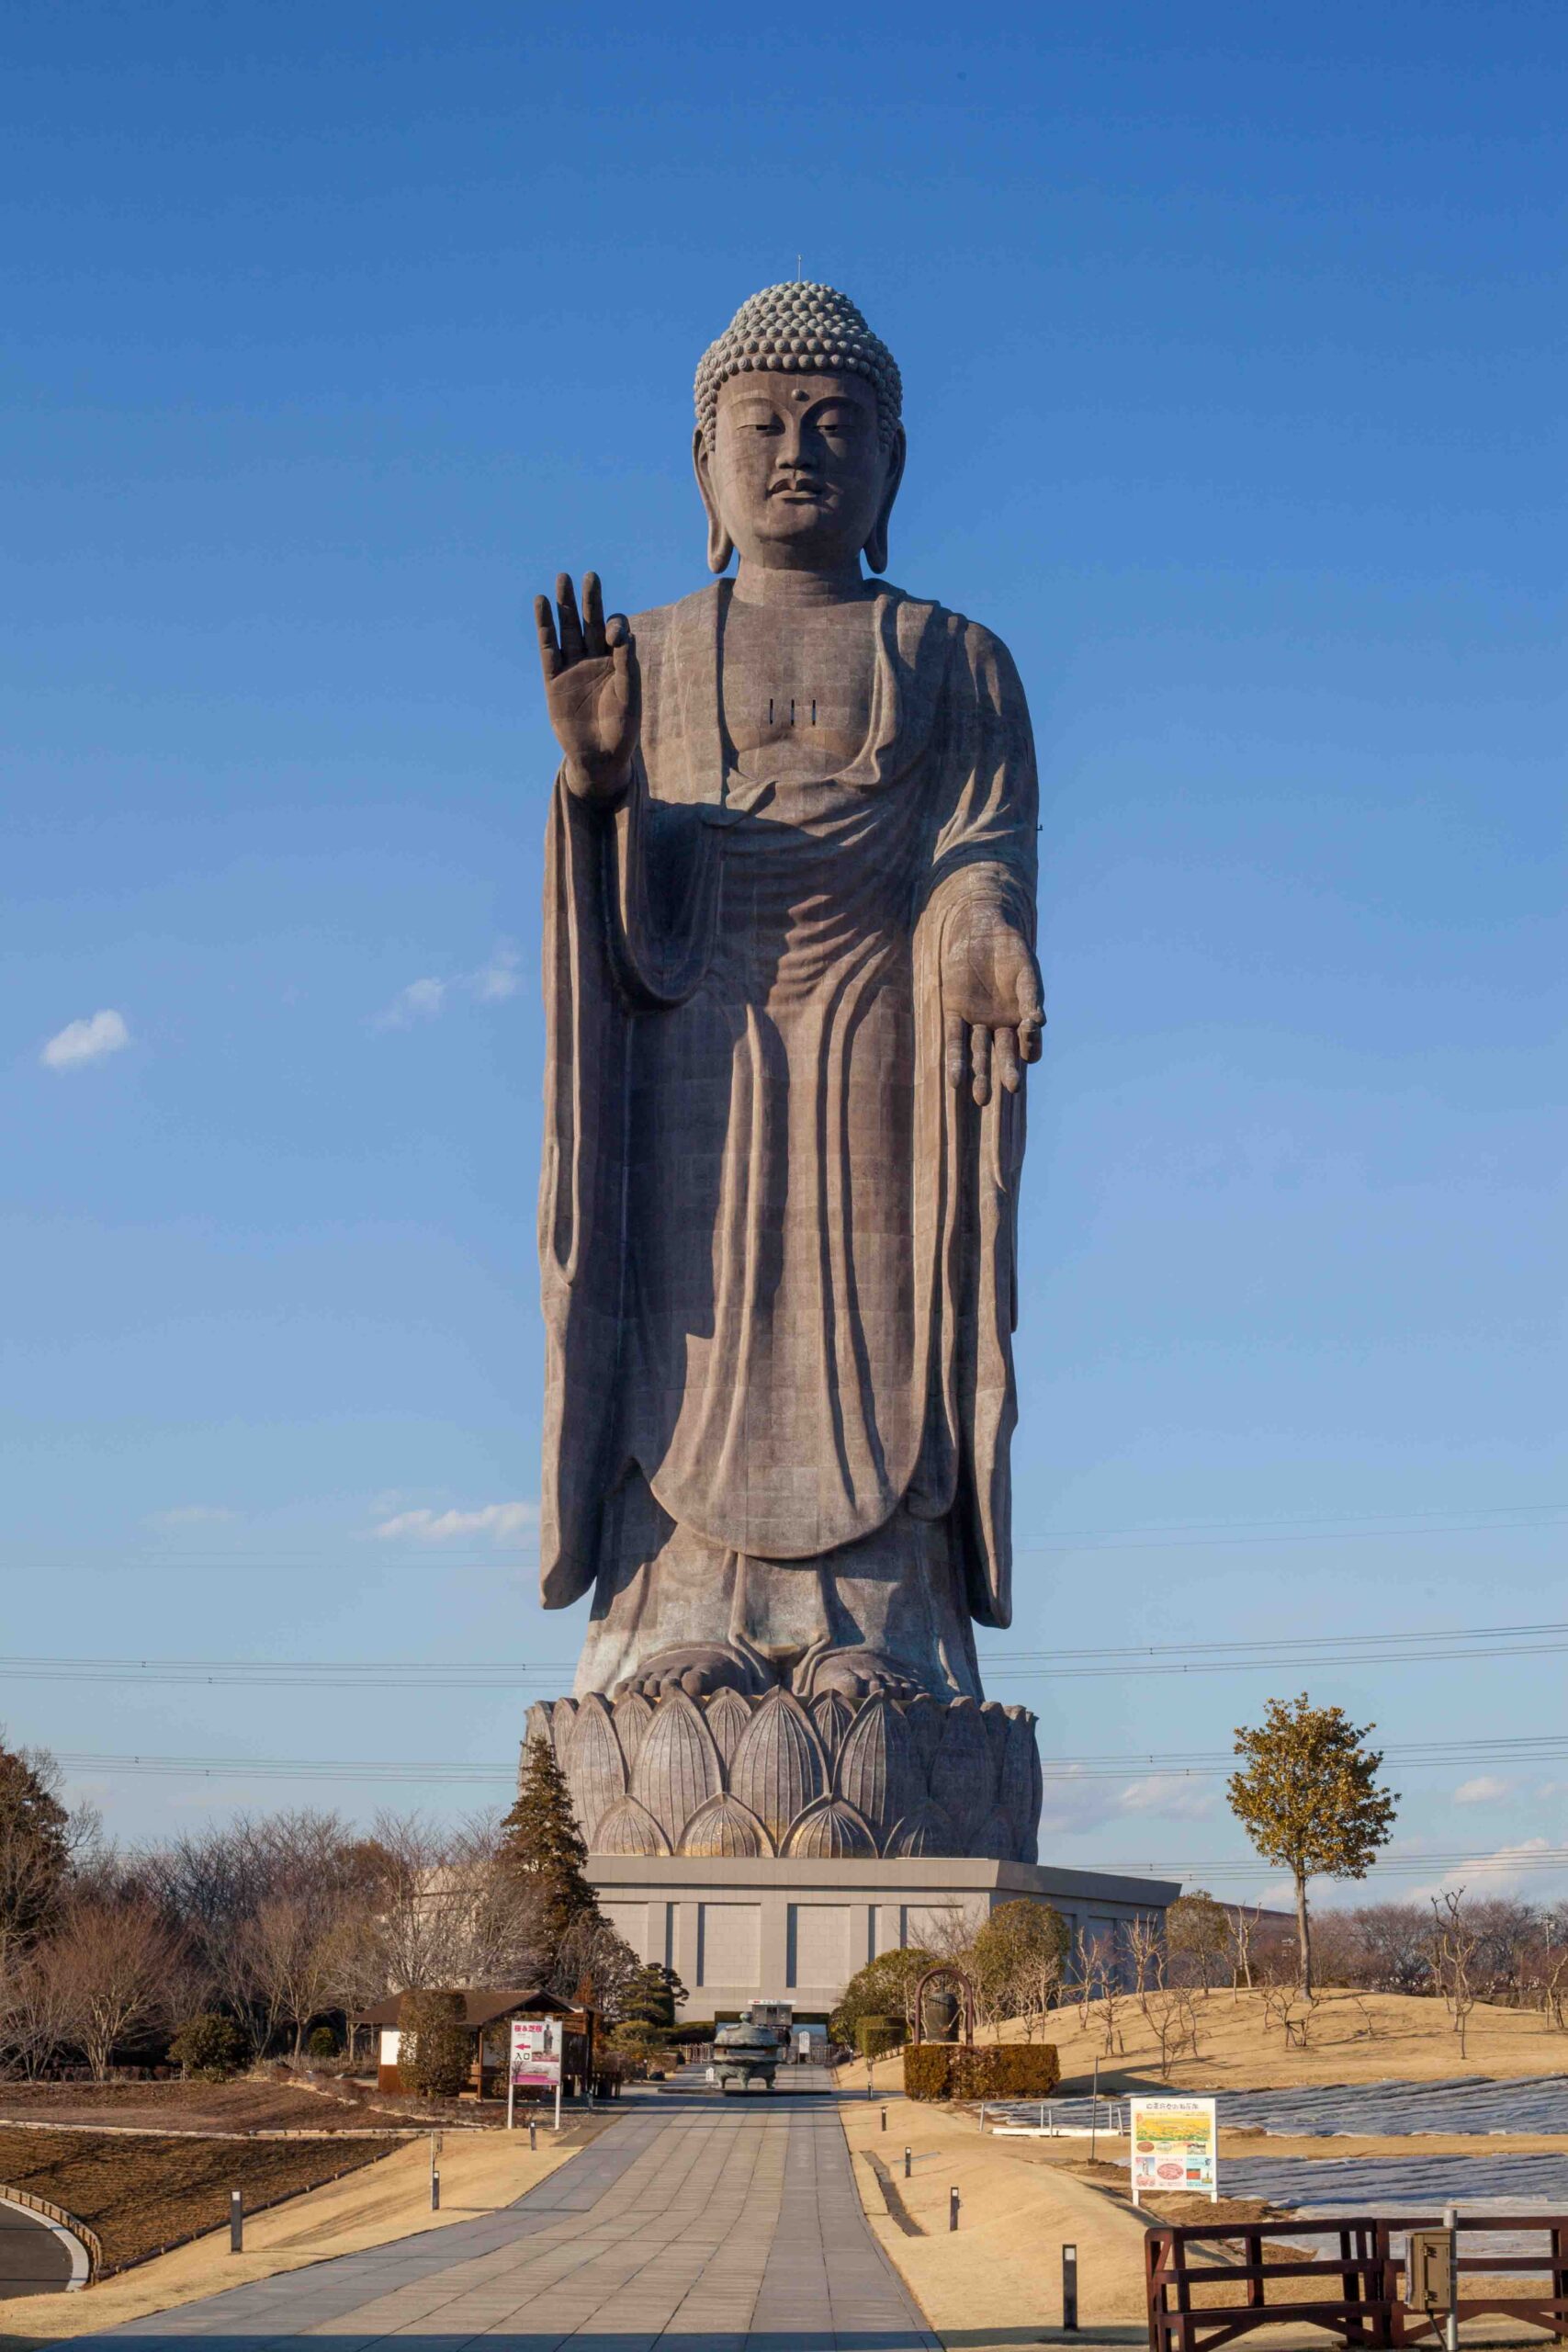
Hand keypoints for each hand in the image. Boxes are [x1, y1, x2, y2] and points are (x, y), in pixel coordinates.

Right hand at [534, 571, 639, 803]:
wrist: (599, 758)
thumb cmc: (622, 731)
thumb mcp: (630, 700)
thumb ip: (628, 668)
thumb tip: (626, 637)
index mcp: (618, 662)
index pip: (616, 632)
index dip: (615, 626)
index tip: (615, 636)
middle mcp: (596, 660)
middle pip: (591, 622)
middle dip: (590, 600)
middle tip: (589, 576)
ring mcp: (573, 667)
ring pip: (568, 630)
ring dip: (565, 606)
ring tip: (561, 579)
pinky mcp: (554, 679)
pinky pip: (548, 648)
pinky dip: (545, 627)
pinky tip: (541, 603)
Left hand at [941, 901, 1044, 1105]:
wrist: (981, 928)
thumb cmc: (1010, 950)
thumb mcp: (1025, 972)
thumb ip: (1031, 996)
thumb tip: (1040, 1021)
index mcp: (1022, 1017)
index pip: (1028, 1044)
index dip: (1030, 1048)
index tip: (1030, 1054)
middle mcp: (1000, 1024)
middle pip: (1003, 1053)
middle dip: (1006, 1071)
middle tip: (1011, 1089)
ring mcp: (977, 1021)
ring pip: (979, 1053)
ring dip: (980, 1075)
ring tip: (980, 1098)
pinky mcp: (954, 1013)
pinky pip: (955, 1041)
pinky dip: (956, 1060)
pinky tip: (956, 1079)